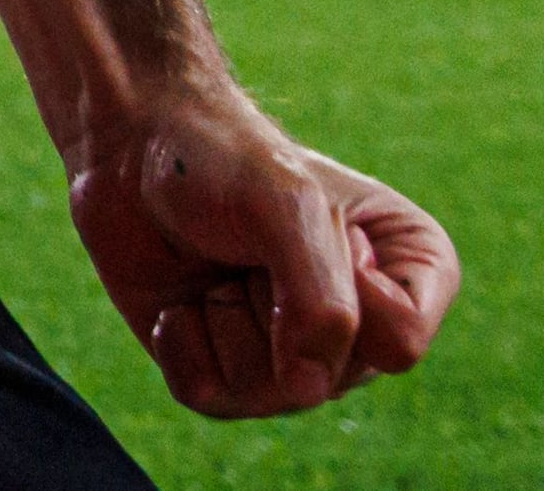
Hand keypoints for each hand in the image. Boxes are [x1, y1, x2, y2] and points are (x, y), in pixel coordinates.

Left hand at [65, 87, 456, 418]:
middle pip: (327, 376)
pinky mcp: (226, 368)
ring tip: (217, 264)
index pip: (402, 341)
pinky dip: (180, 344)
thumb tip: (306, 391)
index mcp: (410, 272)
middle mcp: (360, 324)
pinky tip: (176, 301)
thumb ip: (320, 301)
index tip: (321, 222)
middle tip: (251, 241)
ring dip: (222, 319)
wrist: (133, 146)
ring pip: (266, 394)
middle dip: (270, 304)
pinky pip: (208, 397)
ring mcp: (293, 352)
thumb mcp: (289, 207)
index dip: (349, 290)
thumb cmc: (226, 160)